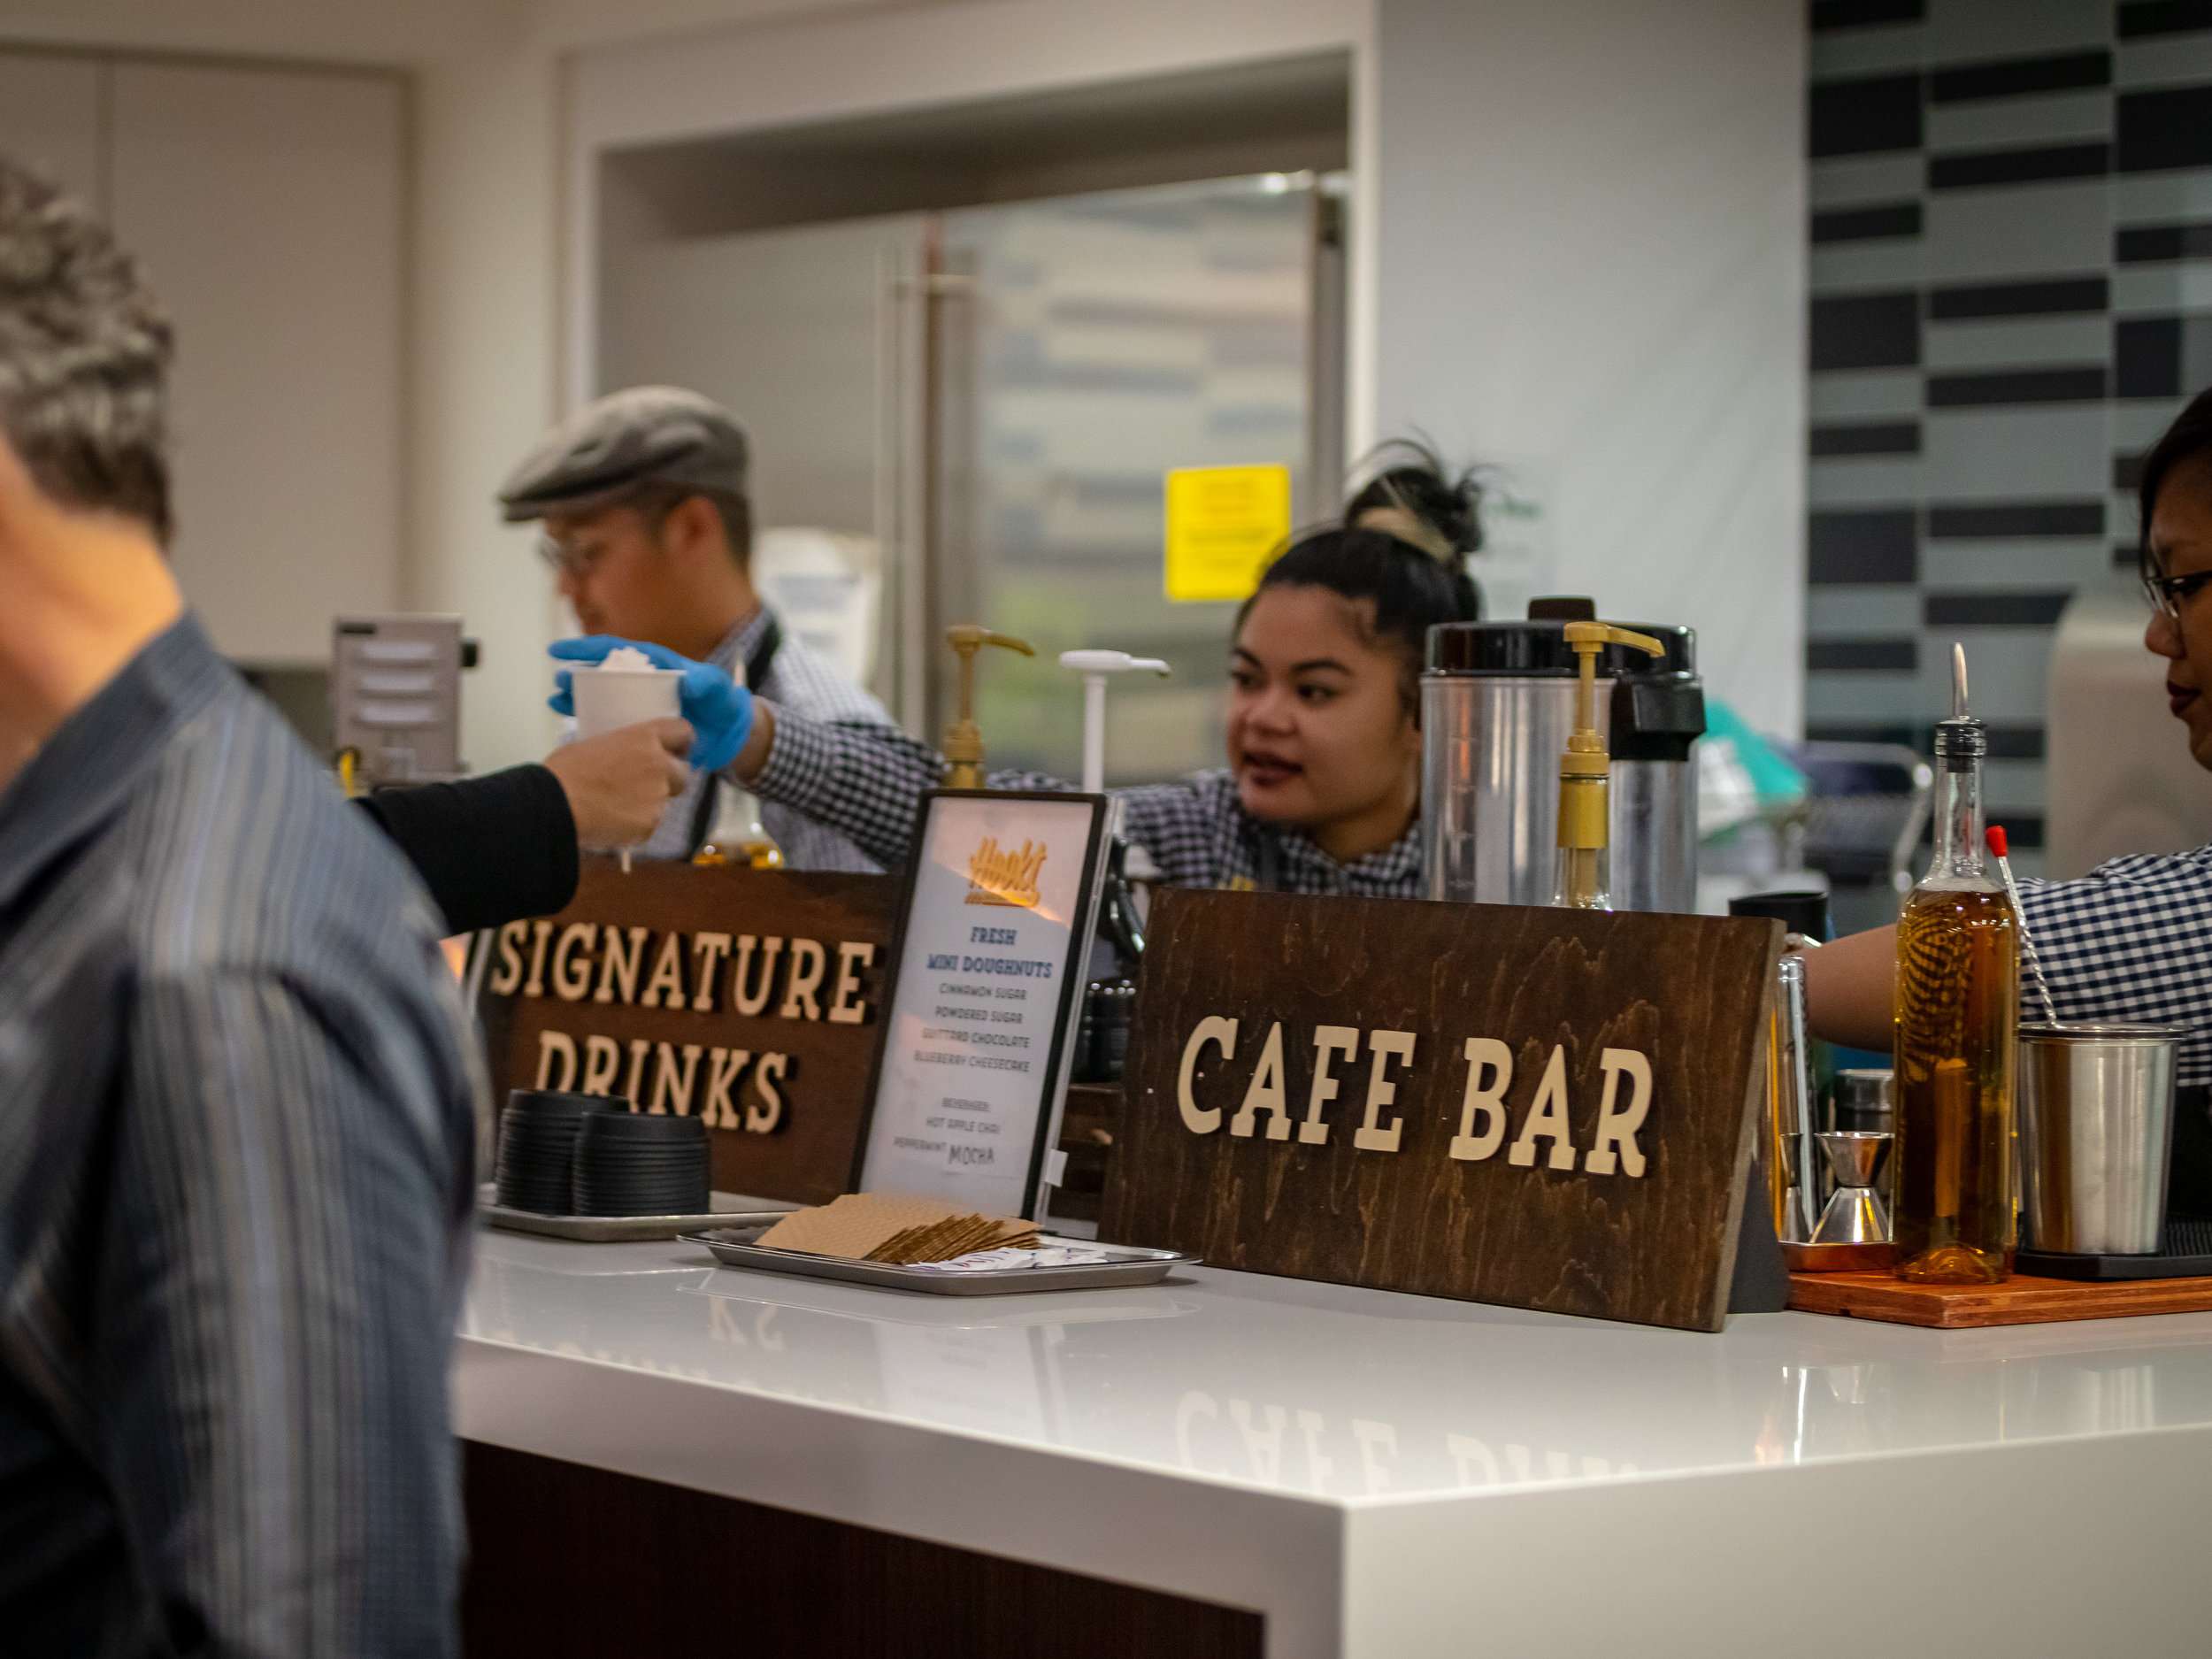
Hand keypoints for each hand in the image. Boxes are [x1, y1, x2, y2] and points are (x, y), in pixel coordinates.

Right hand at [541, 718, 690, 849]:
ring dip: (647, 804)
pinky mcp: (650, 823)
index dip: (681, 743)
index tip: (677, 750)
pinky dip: (635, 826)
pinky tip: (611, 823)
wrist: (555, 805)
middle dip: (668, 779)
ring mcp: (657, 796)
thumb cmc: (565, 771)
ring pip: (663, 802)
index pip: (682, 731)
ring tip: (615, 807)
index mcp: (643, 738)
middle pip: (682, 773)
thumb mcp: (595, 744)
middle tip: (643, 785)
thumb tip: (621, 758)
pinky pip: (648, 825)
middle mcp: (658, 765)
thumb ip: (621, 749)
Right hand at [548, 635, 753, 771]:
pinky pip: (607, 720)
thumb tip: (690, 681)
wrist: (727, 734)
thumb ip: (707, 682)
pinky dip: (588, 721)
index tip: (558, 651)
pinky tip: (572, 725)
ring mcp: (637, 703)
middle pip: (600, 673)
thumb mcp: (717, 689)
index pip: (614, 650)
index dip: (585, 649)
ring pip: (599, 696)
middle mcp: (640, 682)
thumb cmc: (722, 704)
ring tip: (557, 701)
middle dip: (575, 674)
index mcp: (653, 665)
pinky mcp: (636, 726)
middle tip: (558, 681)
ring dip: (576, 697)